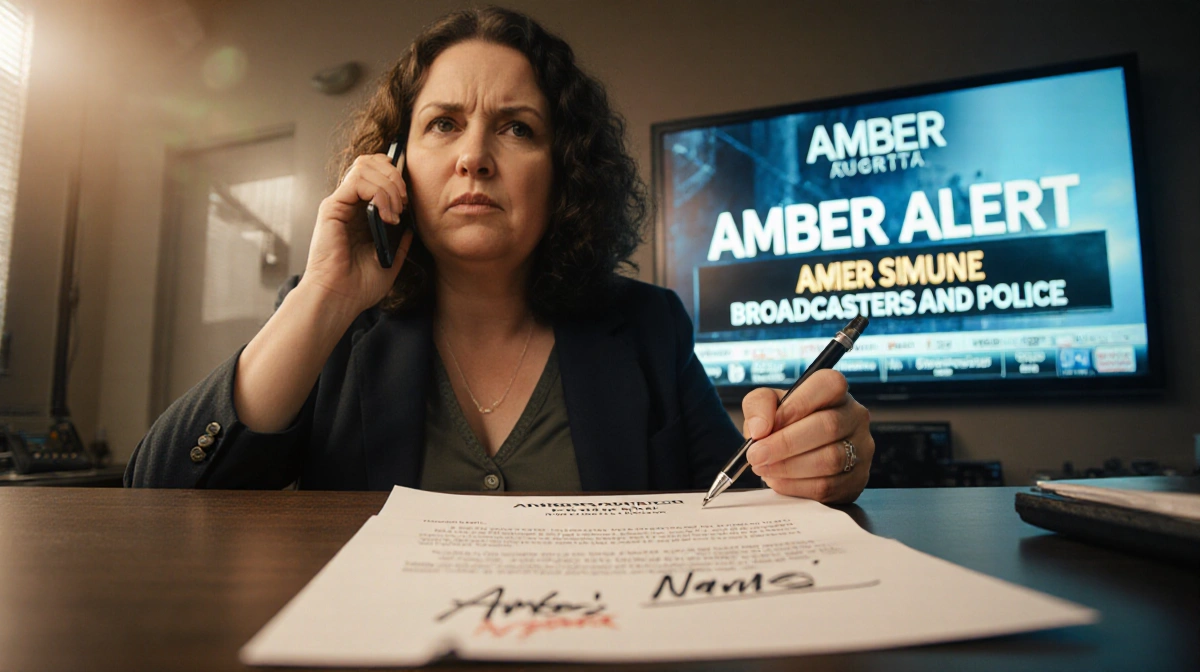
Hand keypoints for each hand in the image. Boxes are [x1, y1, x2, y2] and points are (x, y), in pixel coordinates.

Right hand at [301, 152, 414, 313]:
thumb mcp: (391, 260)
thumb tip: (412, 225)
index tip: (409, 199)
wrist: (340, 299)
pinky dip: (379, 192)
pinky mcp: (332, 208)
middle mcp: (348, 204)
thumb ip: (401, 241)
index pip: (375, 172)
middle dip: (395, 175)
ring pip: (365, 166)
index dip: (394, 174)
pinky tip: (387, 216)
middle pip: (370, 162)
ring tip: (396, 212)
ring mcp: (340, 204)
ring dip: (389, 185)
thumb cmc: (359, 285)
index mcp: (360, 213)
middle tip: (405, 202)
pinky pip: (357, 181)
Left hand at [741, 370, 873, 502]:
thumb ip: (759, 405)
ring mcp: (861, 449)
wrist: (795, 454)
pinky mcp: (856, 479)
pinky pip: (827, 486)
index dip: (796, 405)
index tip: (767, 425)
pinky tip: (778, 481)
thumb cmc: (784, 423)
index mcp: (835, 391)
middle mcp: (855, 416)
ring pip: (829, 460)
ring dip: (788, 467)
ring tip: (764, 468)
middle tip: (756, 455)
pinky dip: (796, 486)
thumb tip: (760, 429)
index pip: (827, 385)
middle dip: (785, 444)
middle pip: (828, 426)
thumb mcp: (767, 404)